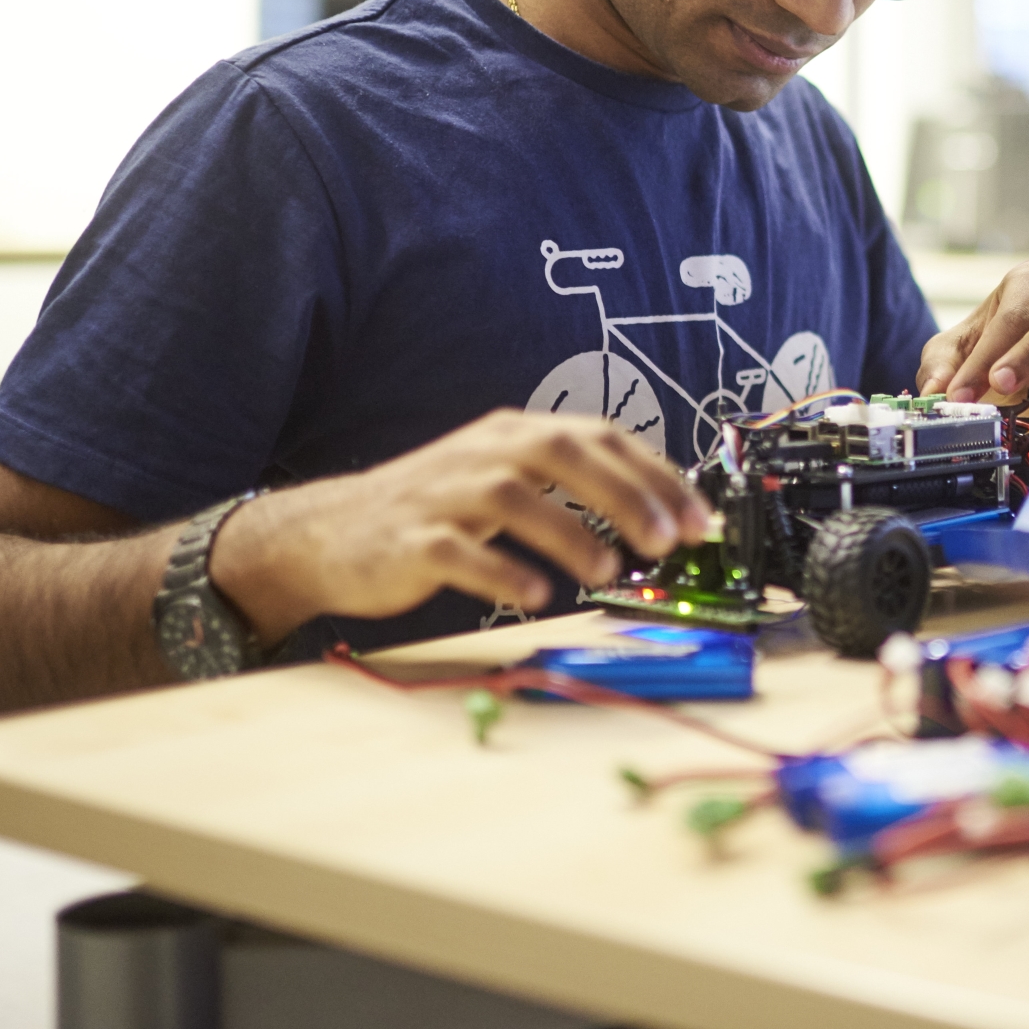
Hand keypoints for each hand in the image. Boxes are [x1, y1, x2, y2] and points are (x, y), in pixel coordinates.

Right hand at [208, 410, 711, 644]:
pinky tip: (536, 594)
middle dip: (625, 494)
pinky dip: (502, 570)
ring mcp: (445, 493)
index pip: (600, 437)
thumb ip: (572, 485)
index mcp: (515, 433)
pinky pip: (461, 550)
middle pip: (564, 454)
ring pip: (515, 497)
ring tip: (607, 571)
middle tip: (666, 540)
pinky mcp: (412, 539)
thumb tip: (657, 513)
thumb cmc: (436, 508)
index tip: (696, 518)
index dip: (655, 474)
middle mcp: (484, 452)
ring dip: (570, 533)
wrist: (331, 532)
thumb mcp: (506, 478)